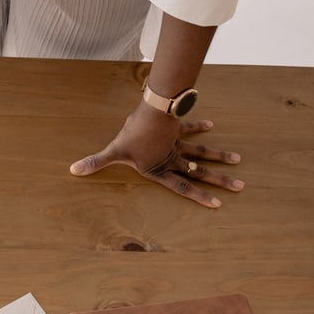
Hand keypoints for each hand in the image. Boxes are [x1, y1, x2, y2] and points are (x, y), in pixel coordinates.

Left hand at [69, 103, 244, 208]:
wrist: (151, 109)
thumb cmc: (132, 134)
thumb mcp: (114, 151)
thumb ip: (96, 163)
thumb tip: (74, 171)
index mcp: (160, 169)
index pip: (182, 187)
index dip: (199, 196)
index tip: (217, 204)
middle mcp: (172, 158)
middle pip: (200, 172)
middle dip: (219, 180)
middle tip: (240, 186)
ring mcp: (177, 143)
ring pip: (202, 152)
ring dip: (219, 156)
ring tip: (238, 161)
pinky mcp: (177, 128)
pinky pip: (190, 128)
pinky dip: (199, 126)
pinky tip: (212, 124)